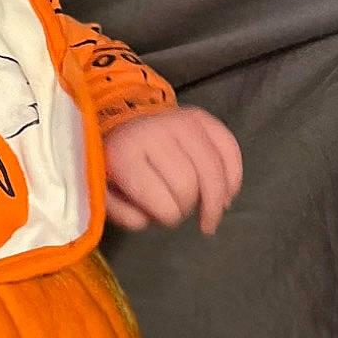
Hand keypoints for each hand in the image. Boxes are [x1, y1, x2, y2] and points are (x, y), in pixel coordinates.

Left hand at [103, 106, 243, 235]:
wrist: (123, 125)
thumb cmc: (116, 166)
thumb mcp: (104, 192)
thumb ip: (121, 213)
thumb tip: (145, 220)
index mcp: (124, 153)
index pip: (162, 201)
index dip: (168, 218)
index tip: (164, 218)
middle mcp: (154, 132)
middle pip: (188, 186)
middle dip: (188, 207)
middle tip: (180, 210)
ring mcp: (180, 121)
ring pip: (212, 171)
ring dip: (215, 199)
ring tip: (209, 215)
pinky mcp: (201, 117)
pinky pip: (229, 149)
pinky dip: (233, 177)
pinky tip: (226, 196)